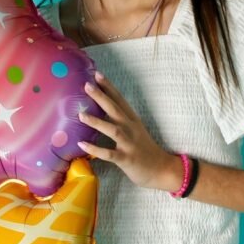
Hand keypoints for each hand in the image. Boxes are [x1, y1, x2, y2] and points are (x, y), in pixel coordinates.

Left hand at [77, 71, 183, 191]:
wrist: (162, 169)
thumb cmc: (145, 150)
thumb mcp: (135, 131)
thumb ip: (121, 122)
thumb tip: (102, 112)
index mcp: (133, 121)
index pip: (120, 100)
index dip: (109, 87)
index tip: (97, 74)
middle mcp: (131, 129)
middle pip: (115, 109)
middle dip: (101, 97)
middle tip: (87, 85)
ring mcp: (129, 144)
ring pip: (112, 129)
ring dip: (96, 121)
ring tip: (81, 114)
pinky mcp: (126, 159)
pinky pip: (109, 153)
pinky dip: (95, 149)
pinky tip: (82, 144)